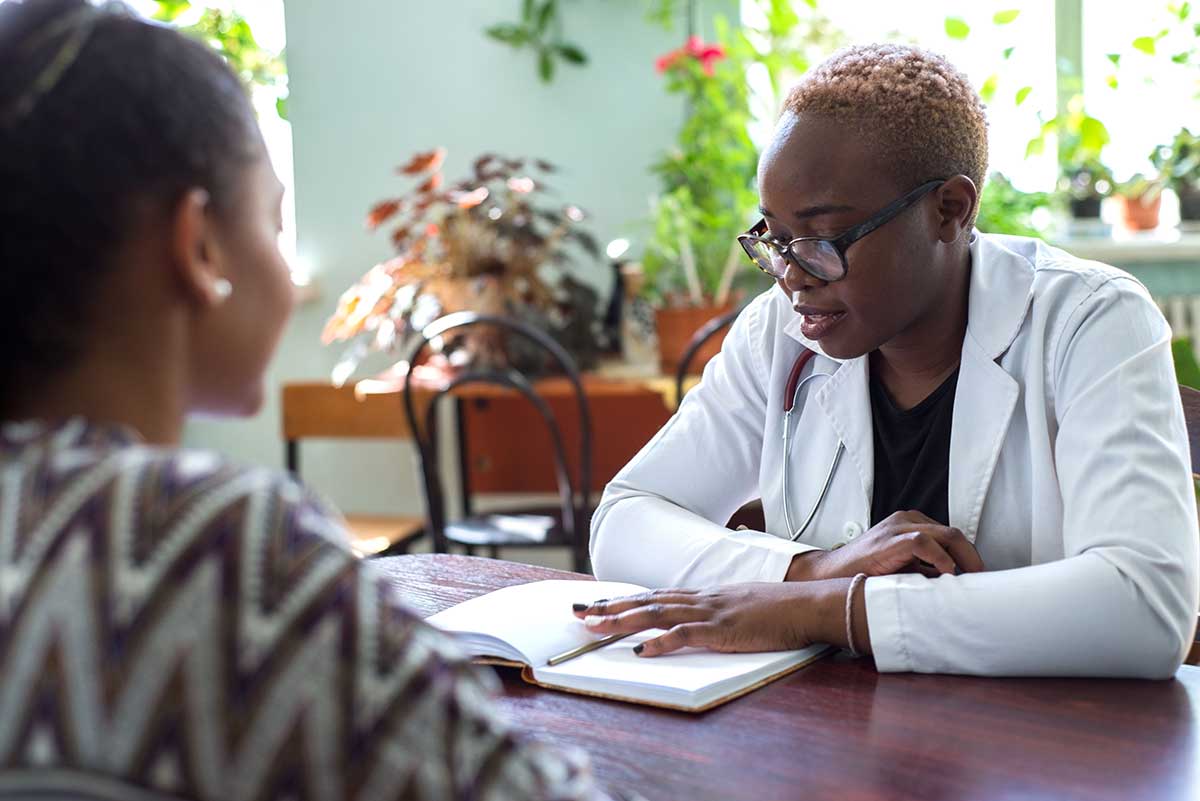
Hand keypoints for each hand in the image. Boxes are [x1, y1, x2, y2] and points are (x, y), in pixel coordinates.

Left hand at [571, 583, 842, 657]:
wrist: (807, 604)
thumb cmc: (780, 608)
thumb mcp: (741, 603)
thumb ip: (719, 608)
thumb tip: (702, 616)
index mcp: (704, 595)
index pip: (655, 595)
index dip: (625, 600)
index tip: (598, 604)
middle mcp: (701, 599)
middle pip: (647, 601)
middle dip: (610, 607)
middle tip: (579, 613)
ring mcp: (710, 612)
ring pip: (657, 614)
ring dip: (623, 620)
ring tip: (595, 626)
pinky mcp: (723, 630)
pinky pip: (686, 636)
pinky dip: (661, 643)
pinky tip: (641, 650)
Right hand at [785, 510, 983, 581]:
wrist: (829, 576)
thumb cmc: (864, 575)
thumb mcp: (903, 570)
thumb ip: (928, 571)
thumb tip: (958, 584)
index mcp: (910, 525)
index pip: (951, 537)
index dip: (969, 557)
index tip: (978, 578)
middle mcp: (906, 520)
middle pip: (954, 534)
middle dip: (972, 559)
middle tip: (982, 582)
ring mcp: (898, 527)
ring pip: (946, 535)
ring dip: (964, 559)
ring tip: (970, 580)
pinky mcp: (890, 539)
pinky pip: (924, 542)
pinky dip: (940, 558)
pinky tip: (947, 574)